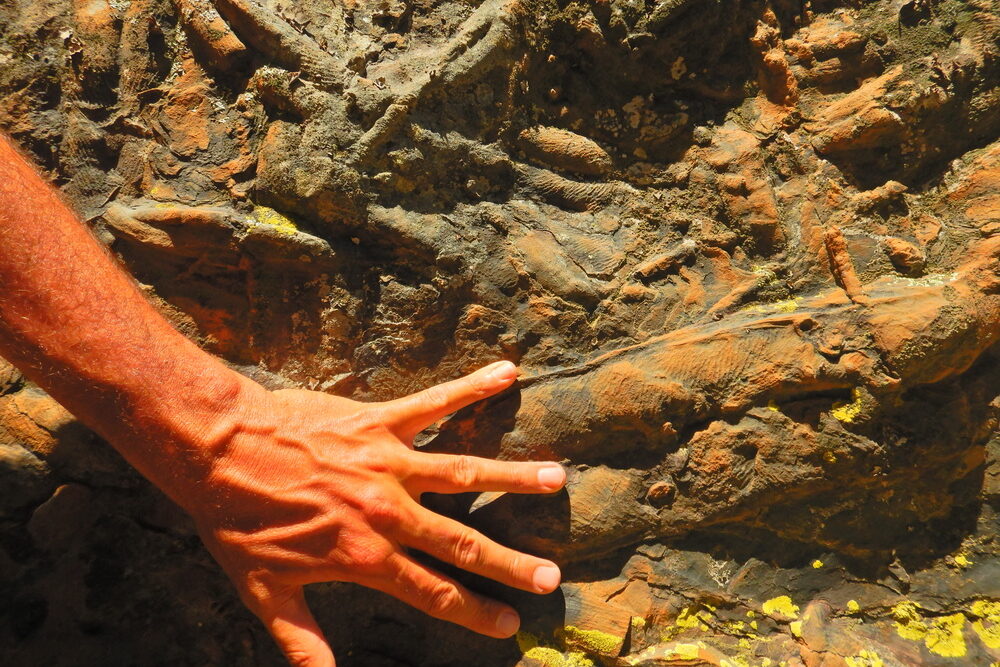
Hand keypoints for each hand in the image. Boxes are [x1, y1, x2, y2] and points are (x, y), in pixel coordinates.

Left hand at [190, 361, 564, 665]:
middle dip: (510, 562)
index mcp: (367, 557)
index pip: (435, 593)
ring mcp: (389, 463)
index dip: (476, 613)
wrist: (218, 450)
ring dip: (513, 476)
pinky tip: (506, 373)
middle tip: (552, 574)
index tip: (510, 625)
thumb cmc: (239, 522)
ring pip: (465, 472)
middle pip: (464, 542)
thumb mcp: (266, 593)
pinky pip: (434, 403)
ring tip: (556, 476)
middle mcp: (390, 512)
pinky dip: (471, 388)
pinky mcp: (379, 422)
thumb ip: (304, 643)